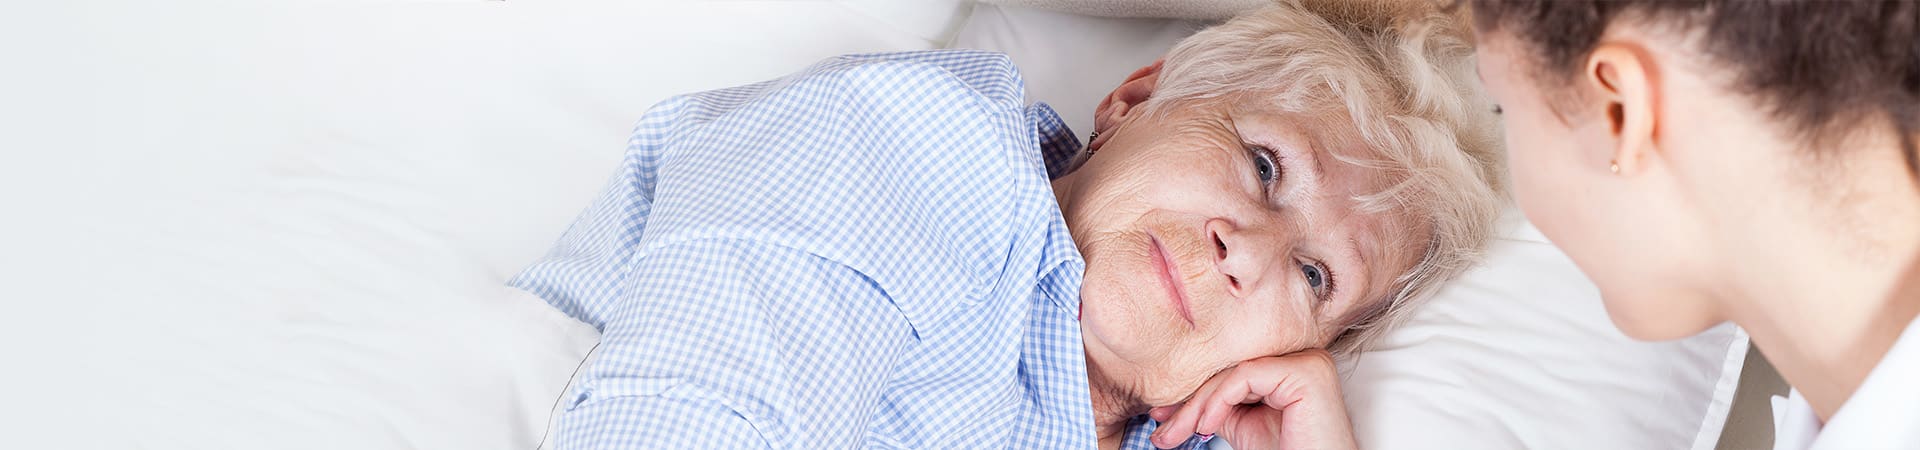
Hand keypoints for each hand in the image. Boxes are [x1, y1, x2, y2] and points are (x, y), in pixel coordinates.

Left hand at [1147, 349, 1357, 449]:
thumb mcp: (1243, 425)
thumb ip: (1219, 404)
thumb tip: (1176, 400)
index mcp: (1291, 364)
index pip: (1233, 370)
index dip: (1196, 394)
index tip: (1163, 416)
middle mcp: (1303, 356)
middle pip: (1231, 370)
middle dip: (1191, 403)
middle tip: (1163, 430)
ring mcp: (1308, 360)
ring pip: (1233, 372)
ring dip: (1198, 405)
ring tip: (1179, 432)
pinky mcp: (1306, 371)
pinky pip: (1245, 376)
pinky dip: (1218, 400)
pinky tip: (1208, 425)